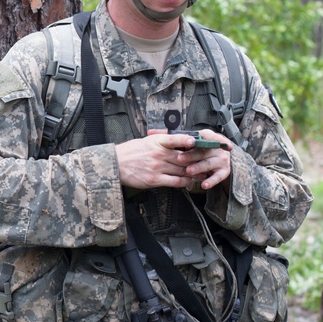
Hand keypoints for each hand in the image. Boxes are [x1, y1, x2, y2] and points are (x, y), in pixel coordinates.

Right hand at [115, 129, 231, 190]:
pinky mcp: (155, 180)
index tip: (198, 141)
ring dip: (194, 173)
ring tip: (203, 174)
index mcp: (157, 142)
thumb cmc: (130, 152)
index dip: (188, 140)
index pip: (175, 139)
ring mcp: (157, 167)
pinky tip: (189, 182)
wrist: (115, 164)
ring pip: (182, 170)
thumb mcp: (146, 141)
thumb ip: (161, 142)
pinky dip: (184, 182)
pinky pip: (175, 181)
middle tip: (208, 161)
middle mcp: (159, 154)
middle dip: (197, 160)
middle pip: (184, 157)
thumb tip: (176, 142)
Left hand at [169, 128, 232, 190]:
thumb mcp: (198, 140)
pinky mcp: (224, 171)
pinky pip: (217, 177)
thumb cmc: (204, 148)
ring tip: (189, 170)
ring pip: (208, 164)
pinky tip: (204, 184)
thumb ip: (188, 139)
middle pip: (203, 152)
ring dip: (198, 167)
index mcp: (211, 138)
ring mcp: (222, 160)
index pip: (205, 136)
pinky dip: (211, 181)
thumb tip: (171, 138)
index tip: (189, 142)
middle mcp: (218, 149)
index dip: (197, 139)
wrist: (220, 157)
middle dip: (191, 155)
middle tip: (180, 158)